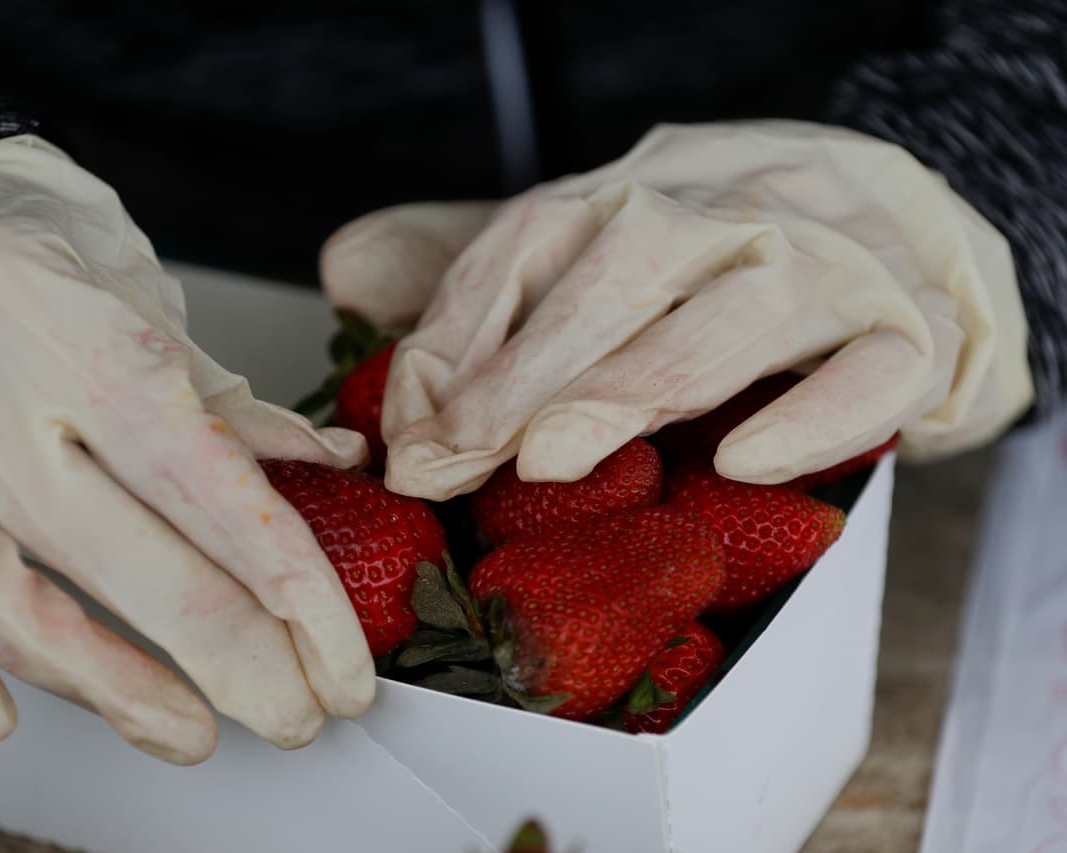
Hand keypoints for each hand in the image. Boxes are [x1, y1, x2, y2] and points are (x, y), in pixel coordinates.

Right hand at [0, 137, 373, 763]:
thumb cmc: (16, 237)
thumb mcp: (139, 287)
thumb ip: (224, 396)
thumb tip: (325, 459)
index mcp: (82, 342)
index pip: (210, 489)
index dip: (291, 592)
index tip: (339, 662)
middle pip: (117, 557)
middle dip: (224, 658)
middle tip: (291, 715)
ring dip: (94, 681)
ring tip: (184, 731)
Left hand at [323, 121, 1033, 499]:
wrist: (915, 225)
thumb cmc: (731, 253)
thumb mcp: (597, 244)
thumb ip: (482, 268)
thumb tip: (346, 269)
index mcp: (641, 190)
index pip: (532, 237)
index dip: (459, 331)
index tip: (410, 431)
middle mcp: (728, 210)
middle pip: (623, 266)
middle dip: (530, 363)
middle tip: (458, 452)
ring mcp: (830, 264)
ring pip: (738, 310)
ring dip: (638, 382)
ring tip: (552, 454)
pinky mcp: (913, 330)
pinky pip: (876, 369)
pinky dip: (815, 415)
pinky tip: (746, 463)